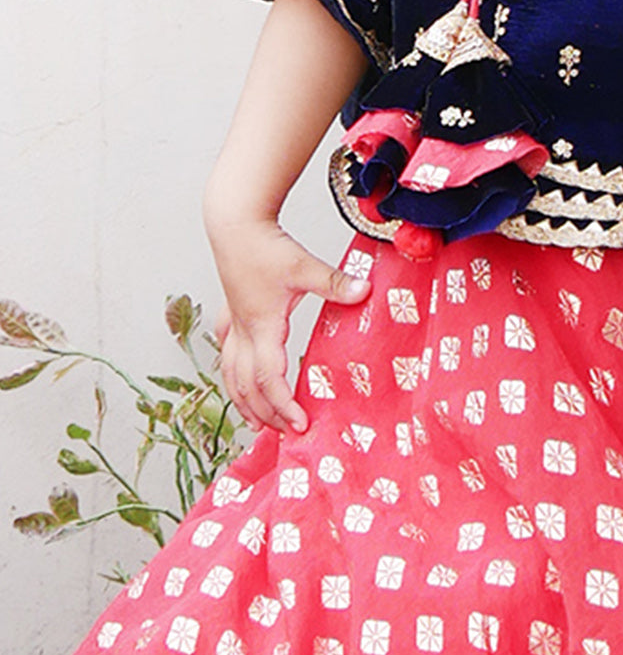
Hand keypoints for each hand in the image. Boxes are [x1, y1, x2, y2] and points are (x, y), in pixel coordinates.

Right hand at [210, 216, 369, 434]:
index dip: (283, 405)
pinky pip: (225, 351)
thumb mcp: (303, 265)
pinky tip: (236, 375)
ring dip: (243, 400)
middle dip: (264, 413)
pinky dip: (231, 371)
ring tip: (255, 422)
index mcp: (262, 327)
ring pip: (230, 374)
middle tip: (284, 433)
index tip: (300, 424)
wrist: (233, 222)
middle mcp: (243, 331)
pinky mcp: (230, 310)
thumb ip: (334, 282)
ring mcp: (233, 322)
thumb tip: (364, 290)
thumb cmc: (263, 244)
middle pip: (247, 386)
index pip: (270, 379)